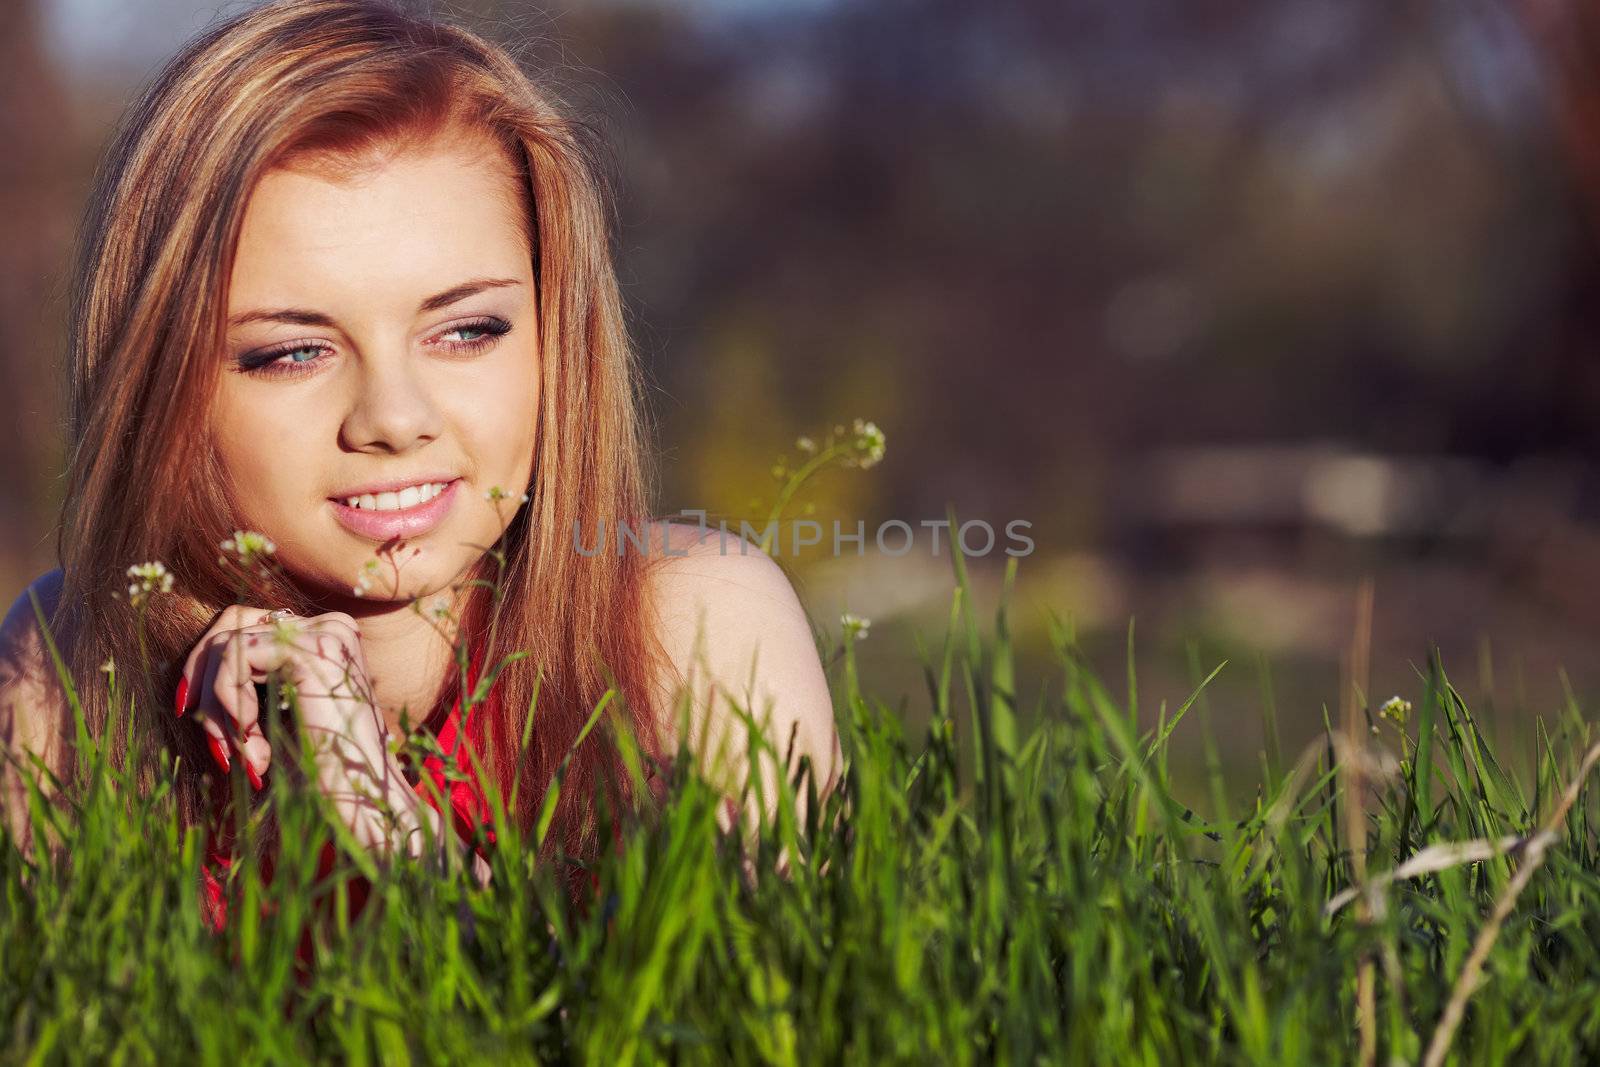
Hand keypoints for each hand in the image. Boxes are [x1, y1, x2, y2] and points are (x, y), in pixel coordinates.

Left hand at [176, 606, 454, 865]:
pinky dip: (227, 701)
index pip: (248, 625)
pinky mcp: (312, 650)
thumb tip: (193, 677)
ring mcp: (325, 633)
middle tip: (214, 742)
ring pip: (228, 644)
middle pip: (232, 624)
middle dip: (203, 683)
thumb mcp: (277, 717)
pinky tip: (251, 737)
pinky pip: (237, 657)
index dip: (208, 667)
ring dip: (216, 706)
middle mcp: (331, 626)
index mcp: (327, 637)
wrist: (361, 799)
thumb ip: (249, 685)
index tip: (193, 714)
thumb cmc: (320, 770)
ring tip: (238, 752)